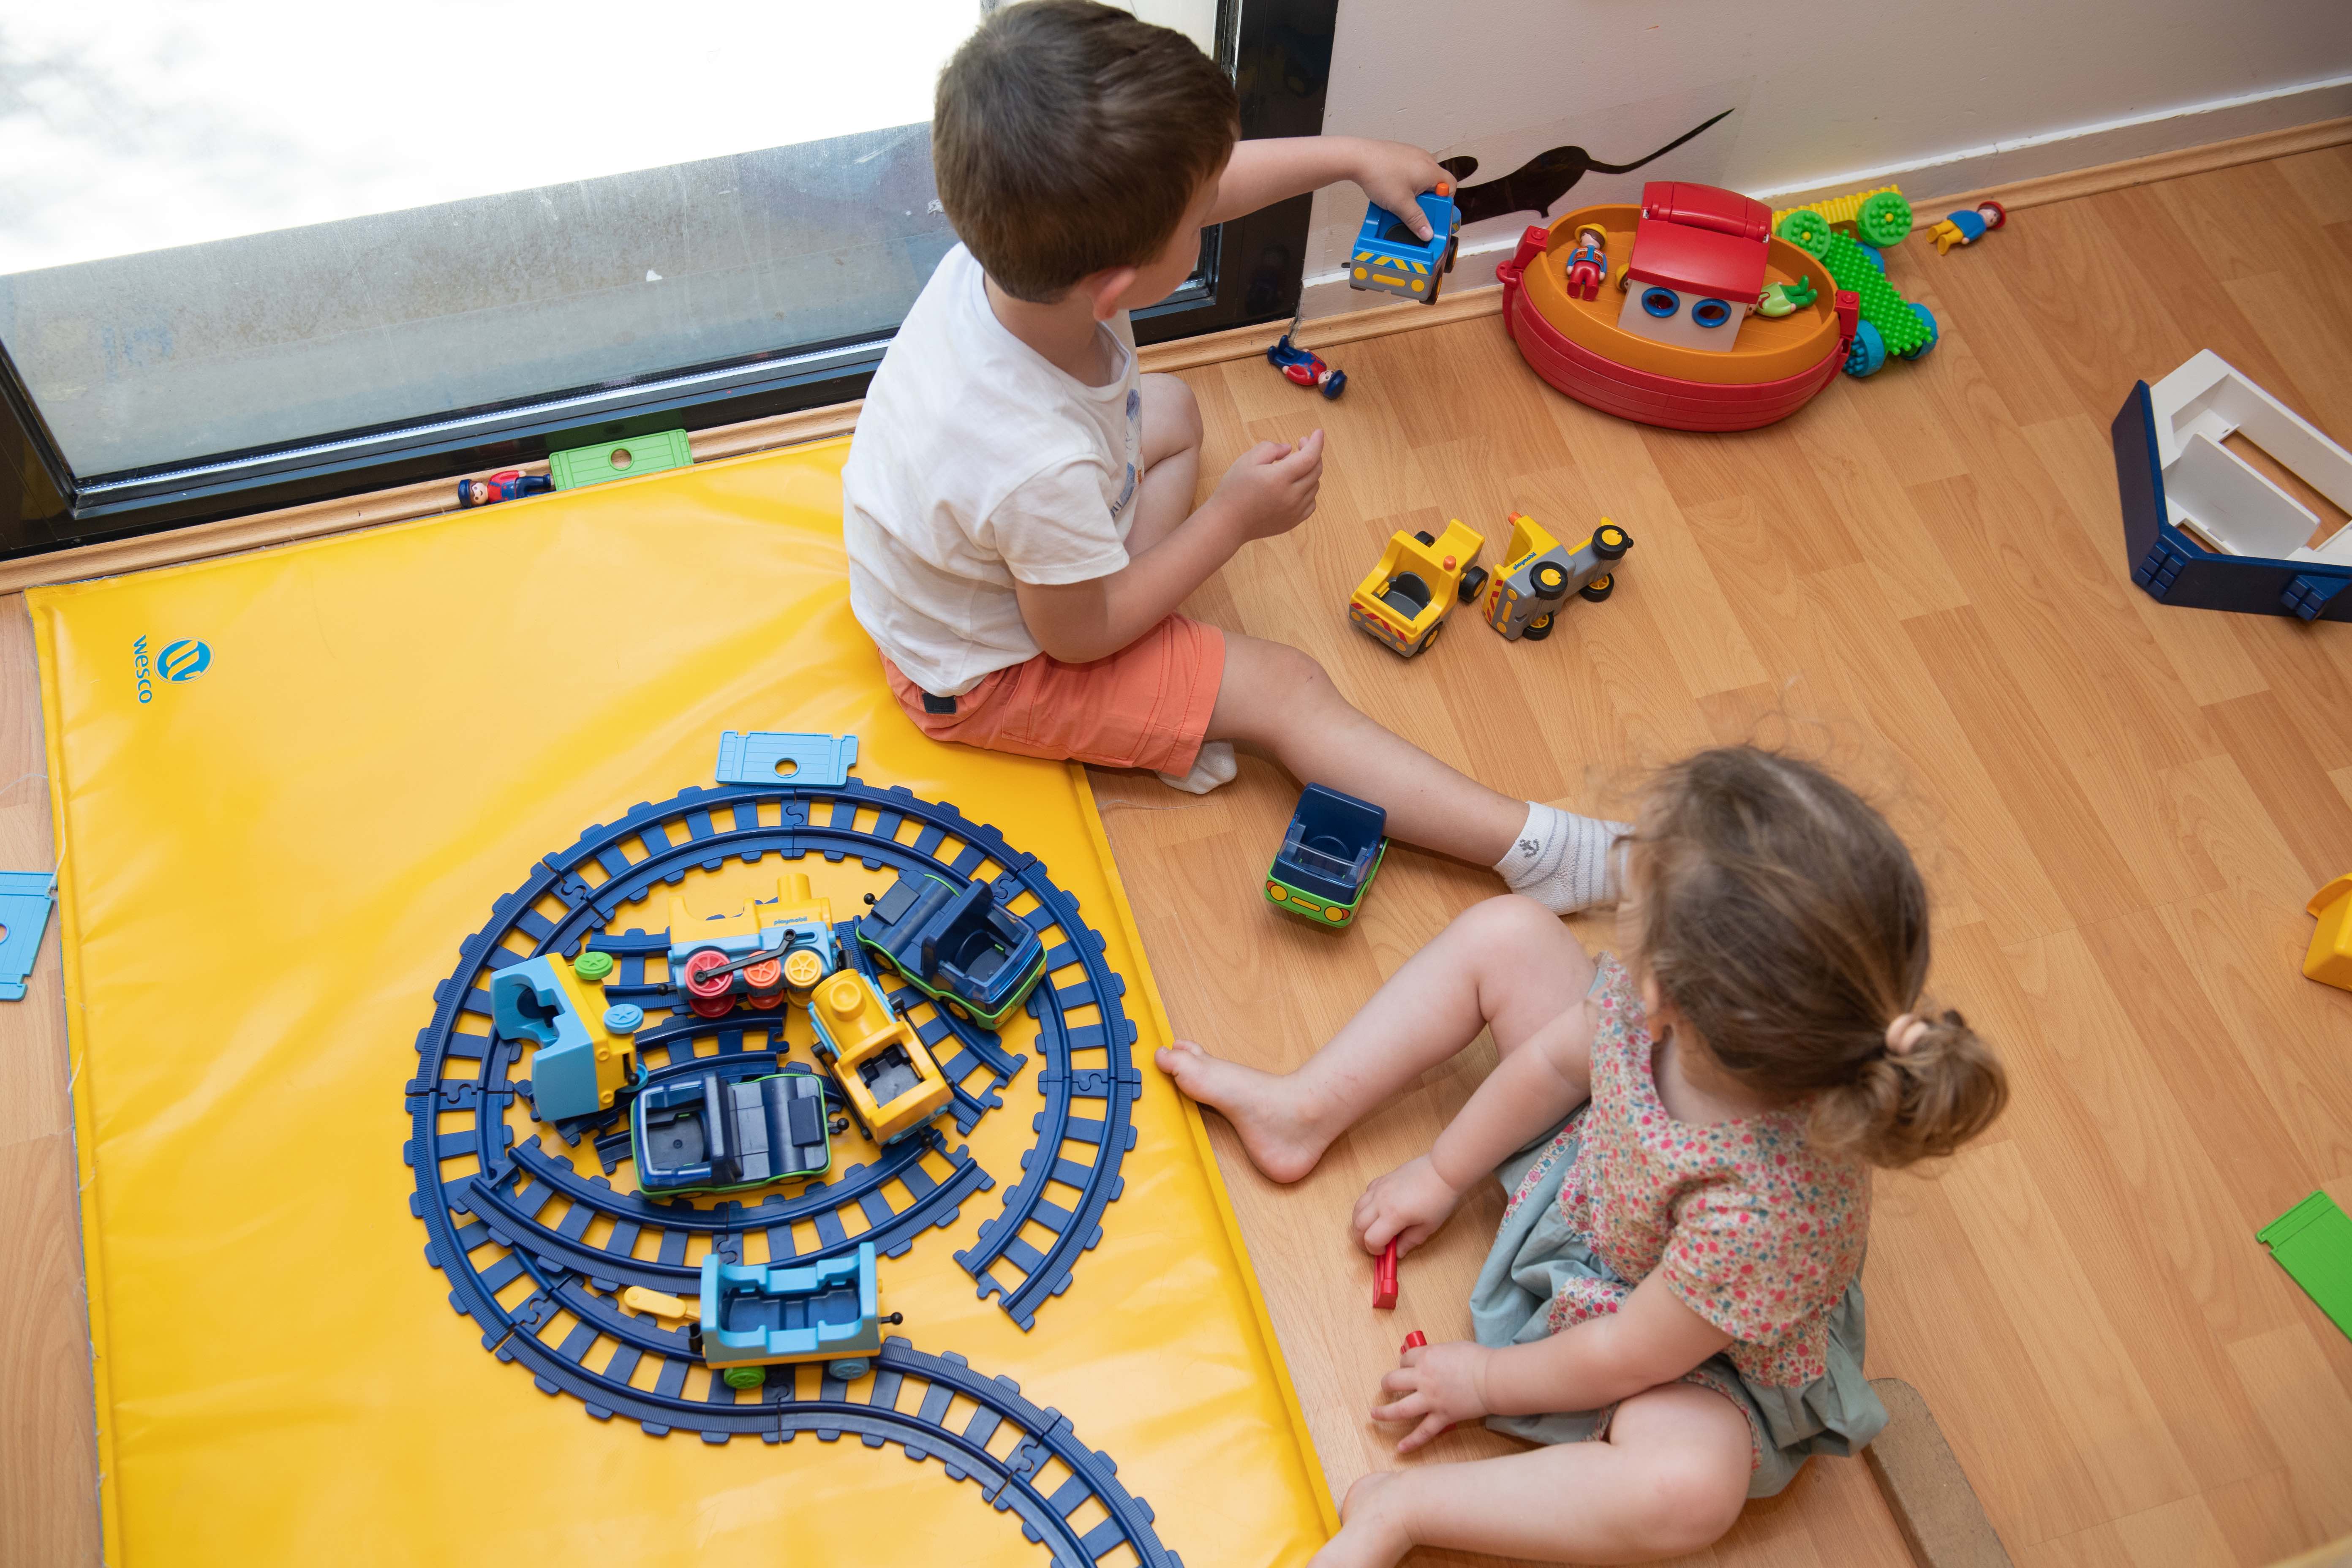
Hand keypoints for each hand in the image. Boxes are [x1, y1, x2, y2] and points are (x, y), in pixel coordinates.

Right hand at [1210, 430, 1323, 542]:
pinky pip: (1311, 503)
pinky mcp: (1293, 521)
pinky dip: (1308, 490)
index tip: (1318, 432)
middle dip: (1313, 453)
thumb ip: (1270, 448)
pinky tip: (1296, 485)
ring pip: (1314, 486)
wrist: (1227, 523)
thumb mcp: (1247, 460)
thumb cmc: (1234, 489)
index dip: (1316, 443)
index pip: (1309, 457)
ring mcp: (1294, 511)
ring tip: (1293, 465)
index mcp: (1279, 479)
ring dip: (1310, 471)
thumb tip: (1289, 449)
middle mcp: (1291, 496)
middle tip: (1301, 444)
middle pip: (1315, 471)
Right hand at [1351, 1154, 1464, 1257]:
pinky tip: (1377, 1209)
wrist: (1442, 1171)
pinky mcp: (1382, 1179)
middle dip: (1361, 1240)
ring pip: (1357, 1208)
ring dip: (1360, 1223)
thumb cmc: (1439, 1199)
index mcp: (1393, 1216)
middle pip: (1358, 1225)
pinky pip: (1365, 1194)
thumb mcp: (1428, 1227)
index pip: (1371, 1239)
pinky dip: (1365, 1205)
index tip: (1385, 1252)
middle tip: (1374, 1245)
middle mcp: (1380, 1201)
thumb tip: (1398, 1253)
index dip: (1375, 1250)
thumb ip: (1410, 1241)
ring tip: (1371, 1229)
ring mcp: (1379, 1188)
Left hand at [1353, 140, 1450, 238]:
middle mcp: (1425, 159)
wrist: (1358, 157)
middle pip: (1436, 182)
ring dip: (1416, 189)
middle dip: (1428, 198)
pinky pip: (1410, 169)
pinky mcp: (1401, 152)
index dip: (1445, 201)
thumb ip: (1416, 220)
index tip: (1434, 211)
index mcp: (1431, 171)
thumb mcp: (1400, 204)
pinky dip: (1406, 180)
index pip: (1451, 186)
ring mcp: (1413, 153)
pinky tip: (1392, 187)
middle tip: (1415, 208)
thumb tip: (1428, 234)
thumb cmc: (1380, 176)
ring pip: (1422, 176)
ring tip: (1401, 198)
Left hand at [1373, 1337, 1491, 1452]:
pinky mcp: (1442, 1417)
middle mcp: (1423, 1379)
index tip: (1407, 1367)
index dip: (1404, 1363)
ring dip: (1385, 1413)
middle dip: (1386, 1384)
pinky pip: (1423, 1432)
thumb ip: (1435, 1354)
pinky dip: (1411, 1442)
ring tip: (1375, 1415)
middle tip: (1386, 1387)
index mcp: (1425, 1358)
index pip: (1404, 1359)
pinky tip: (1400, 1448)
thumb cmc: (1476, 1359)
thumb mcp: (1450, 1347)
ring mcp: (1431, 1400)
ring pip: (1400, 1409)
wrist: (1492, 1378)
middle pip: (1393, 1381)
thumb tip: (1428, 1358)